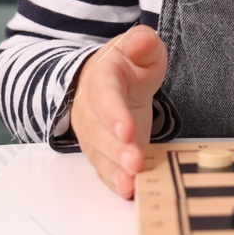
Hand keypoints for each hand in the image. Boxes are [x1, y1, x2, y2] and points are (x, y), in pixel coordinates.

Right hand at [69, 25, 168, 198]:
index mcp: (100, 78)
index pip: (105, 97)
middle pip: (99, 132)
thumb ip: (143, 43)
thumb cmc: (127, 64)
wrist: (108, 80)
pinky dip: (113, 182)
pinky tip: (127, 192)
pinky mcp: (102, 152)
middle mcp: (91, 109)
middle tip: (135, 163)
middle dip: (116, 150)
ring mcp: (94, 134)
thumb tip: (141, 42)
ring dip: (114, 171)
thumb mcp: (139, 46)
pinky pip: (104, 169)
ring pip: (99, 155)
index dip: (114, 115)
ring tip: (130, 184)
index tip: (127, 130)